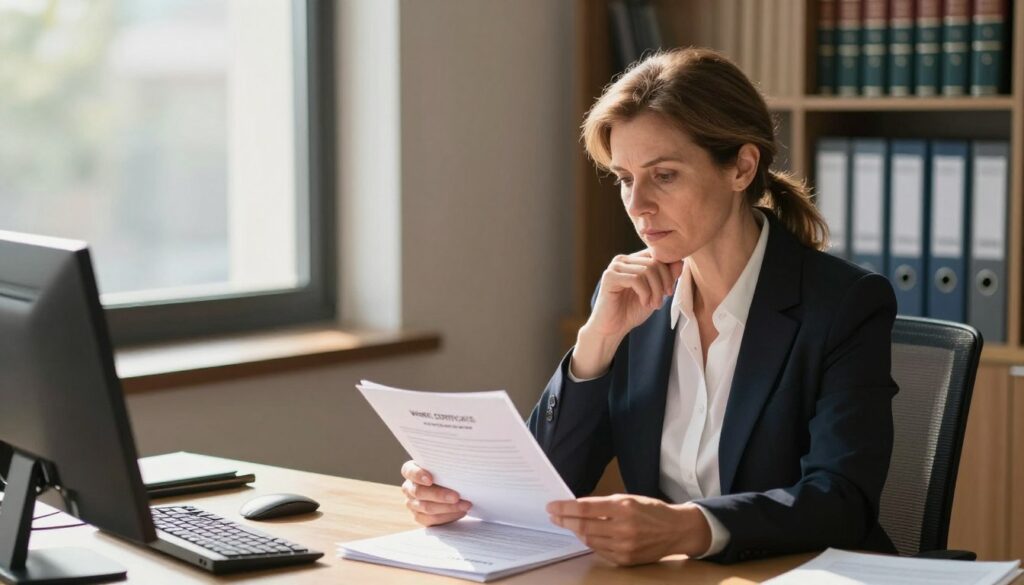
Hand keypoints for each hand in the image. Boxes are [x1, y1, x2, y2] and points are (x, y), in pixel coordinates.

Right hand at [400, 461, 472, 526]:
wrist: (450, 488)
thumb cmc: (447, 473)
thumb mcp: (444, 467)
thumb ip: (445, 468)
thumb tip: (459, 468)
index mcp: (411, 471)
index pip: (409, 471)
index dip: (418, 475)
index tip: (430, 480)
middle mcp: (409, 487)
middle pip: (419, 492)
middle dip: (439, 495)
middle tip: (456, 496)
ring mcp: (412, 503)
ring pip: (427, 507)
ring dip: (448, 507)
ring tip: (464, 505)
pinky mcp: (419, 517)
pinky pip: (432, 519)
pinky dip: (448, 516)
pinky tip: (460, 512)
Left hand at [547, 494, 710, 565]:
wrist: (676, 530)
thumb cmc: (652, 510)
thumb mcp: (629, 499)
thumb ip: (604, 505)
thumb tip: (578, 508)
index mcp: (624, 508)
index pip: (585, 509)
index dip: (565, 508)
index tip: (552, 506)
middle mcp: (623, 528)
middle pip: (583, 526)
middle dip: (564, 521)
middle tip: (554, 516)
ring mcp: (624, 546)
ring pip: (589, 540)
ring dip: (576, 531)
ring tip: (569, 524)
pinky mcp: (625, 559)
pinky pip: (600, 550)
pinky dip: (591, 541)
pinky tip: (587, 534)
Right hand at [572, 251, 682, 377]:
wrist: (612, 329)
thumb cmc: (631, 311)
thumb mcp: (656, 293)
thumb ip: (667, 277)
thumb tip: (681, 261)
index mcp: (633, 260)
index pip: (657, 254)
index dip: (668, 271)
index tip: (669, 291)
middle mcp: (623, 260)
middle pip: (654, 262)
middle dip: (663, 283)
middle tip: (660, 302)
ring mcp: (615, 267)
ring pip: (646, 270)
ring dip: (655, 291)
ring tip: (653, 305)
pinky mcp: (609, 277)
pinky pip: (636, 279)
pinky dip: (645, 293)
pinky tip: (643, 302)